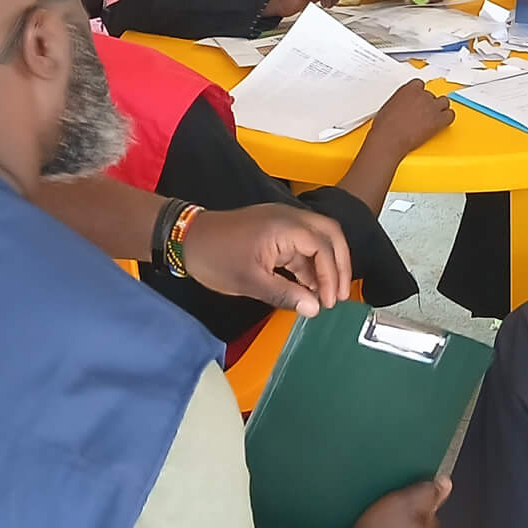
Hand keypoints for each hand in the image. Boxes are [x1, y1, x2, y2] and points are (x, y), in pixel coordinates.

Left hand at [177, 203, 350, 316]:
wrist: (186, 239)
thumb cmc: (215, 257)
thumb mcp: (250, 281)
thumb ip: (285, 294)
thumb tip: (314, 308)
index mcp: (285, 226)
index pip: (323, 246)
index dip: (332, 275)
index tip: (329, 302)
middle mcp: (288, 218)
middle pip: (330, 234)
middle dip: (340, 264)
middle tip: (340, 295)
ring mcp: (282, 223)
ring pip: (317, 240)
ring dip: (325, 266)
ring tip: (326, 297)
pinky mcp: (274, 231)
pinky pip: (301, 245)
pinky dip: (309, 265)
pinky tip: (308, 288)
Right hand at [366, 82, 453, 156]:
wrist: (390, 137)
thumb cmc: (385, 125)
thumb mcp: (389, 106)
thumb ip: (400, 102)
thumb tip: (402, 107)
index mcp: (408, 89)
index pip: (419, 84)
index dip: (419, 93)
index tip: (417, 99)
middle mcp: (422, 95)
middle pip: (432, 94)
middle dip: (429, 102)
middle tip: (424, 111)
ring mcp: (431, 106)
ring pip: (444, 102)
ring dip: (440, 108)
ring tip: (435, 116)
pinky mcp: (438, 119)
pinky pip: (450, 115)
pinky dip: (447, 118)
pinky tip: (442, 123)